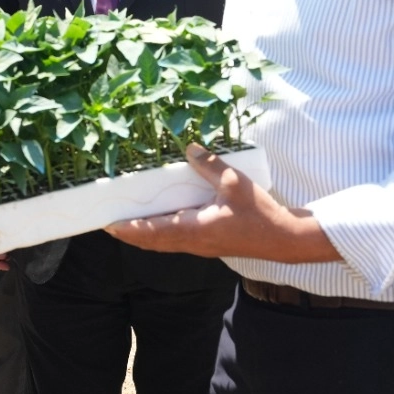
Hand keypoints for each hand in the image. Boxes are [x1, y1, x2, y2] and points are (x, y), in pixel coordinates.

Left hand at [104, 143, 339, 262]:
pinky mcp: (209, 244)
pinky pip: (177, 241)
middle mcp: (193, 242)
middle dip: (130, 233)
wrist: (285, 239)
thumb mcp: (233, 182)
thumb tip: (189, 148)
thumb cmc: (260, 214)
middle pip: (153, 242)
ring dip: (144, 235)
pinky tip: (160, 220)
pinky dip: (161, 233)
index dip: (129, 229)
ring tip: (127, 222)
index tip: (108, 225)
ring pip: (164, 243)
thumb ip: (209, 165)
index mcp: (193, 229)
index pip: (152, 232)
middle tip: (109, 223)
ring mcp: (201, 246)